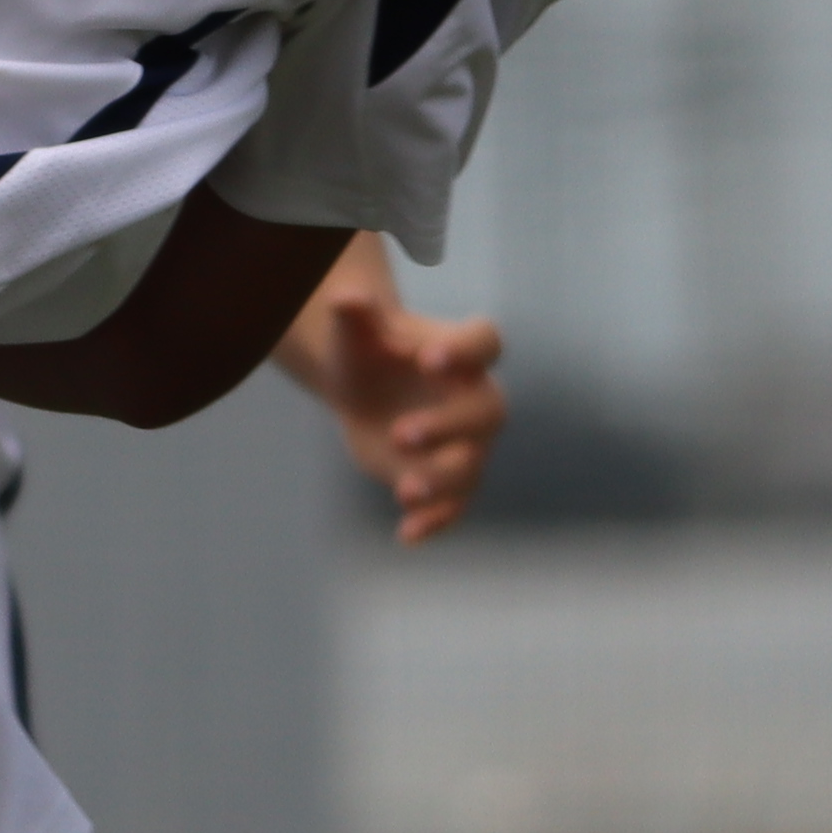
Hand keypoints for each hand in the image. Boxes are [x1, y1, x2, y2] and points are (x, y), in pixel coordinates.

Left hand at [278, 262, 511, 542]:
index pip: (485, 343)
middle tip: (401, 434)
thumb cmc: (367, 353)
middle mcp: (475, 398)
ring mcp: (467, 443)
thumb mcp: (355, 333)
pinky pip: (455, 506)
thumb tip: (345, 297)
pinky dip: (436, 522)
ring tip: (405, 492)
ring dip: (443, 482)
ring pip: (472, 467)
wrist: (365, 392)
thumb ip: (354, 315)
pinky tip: (406, 535)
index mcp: (461, 352)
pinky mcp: (449, 481)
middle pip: (485, 413)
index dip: (466, 351)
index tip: (429, 359)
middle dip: (448, 426)